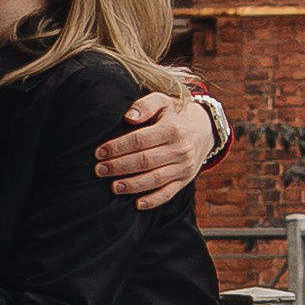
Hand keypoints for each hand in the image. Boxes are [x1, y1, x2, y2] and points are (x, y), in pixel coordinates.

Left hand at [96, 88, 218, 212]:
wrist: (204, 129)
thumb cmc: (175, 114)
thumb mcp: (163, 101)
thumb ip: (145, 105)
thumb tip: (129, 117)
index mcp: (172, 129)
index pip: (140, 140)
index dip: (118, 147)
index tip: (100, 152)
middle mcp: (180, 149)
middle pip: (144, 161)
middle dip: (119, 167)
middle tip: (99, 170)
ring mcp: (183, 167)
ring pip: (155, 179)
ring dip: (132, 185)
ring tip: (113, 186)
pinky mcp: (185, 180)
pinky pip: (168, 193)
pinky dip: (153, 200)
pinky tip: (137, 204)